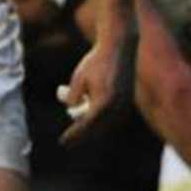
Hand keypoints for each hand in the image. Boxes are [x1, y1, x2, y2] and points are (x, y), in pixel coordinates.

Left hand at [56, 25, 135, 146]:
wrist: (119, 48)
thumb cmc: (96, 61)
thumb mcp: (78, 78)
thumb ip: (73, 97)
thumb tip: (71, 110)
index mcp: (103, 103)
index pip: (85, 126)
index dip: (73, 135)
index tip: (62, 142)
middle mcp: (116, 108)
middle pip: (96, 129)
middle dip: (82, 134)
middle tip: (68, 140)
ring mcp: (124, 106)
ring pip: (105, 125)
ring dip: (91, 127)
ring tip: (77, 128)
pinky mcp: (127, 102)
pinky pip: (112, 118)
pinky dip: (101, 120)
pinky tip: (90, 120)